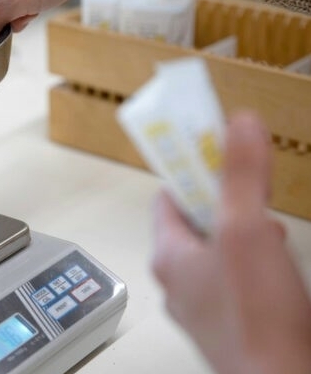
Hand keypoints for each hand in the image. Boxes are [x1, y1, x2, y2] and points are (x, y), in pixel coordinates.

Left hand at [153, 112, 310, 373]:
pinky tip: (278, 271)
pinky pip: (232, 280)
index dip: (190, 172)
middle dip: (226, 204)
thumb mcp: (247, 230)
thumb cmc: (256, 316)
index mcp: (168, 256)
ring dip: (243, 234)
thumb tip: (239, 122)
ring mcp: (200, 305)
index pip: (167, 198)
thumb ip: (240, 176)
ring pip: (215, 252)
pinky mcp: (226, 323)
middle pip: (194, 224)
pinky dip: (252, 265)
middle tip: (254, 196)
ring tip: (270, 234)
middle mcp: (176, 281)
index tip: (216, 155)